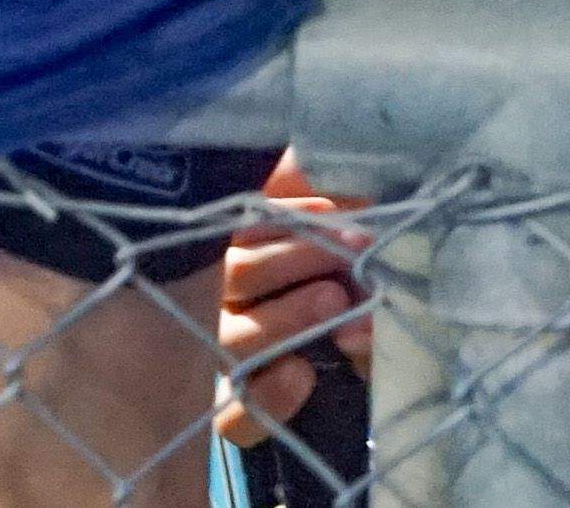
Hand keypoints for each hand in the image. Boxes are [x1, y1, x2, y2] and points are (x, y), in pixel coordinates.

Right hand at [215, 154, 369, 438]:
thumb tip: (309, 152)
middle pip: (233, 275)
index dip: (284, 215)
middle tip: (350, 249)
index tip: (331, 210)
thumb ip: (311, 186)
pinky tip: (301, 374)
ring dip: (285, 319)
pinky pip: (233, 417)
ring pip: (231, 340)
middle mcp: (217, 302)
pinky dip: (268, 397)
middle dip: (295, 258)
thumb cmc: (336, 281)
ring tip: (336, 301)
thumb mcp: (333, 227)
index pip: (240, 223)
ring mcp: (223, 361)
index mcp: (235, 249)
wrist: (352, 373)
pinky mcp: (239, 416)